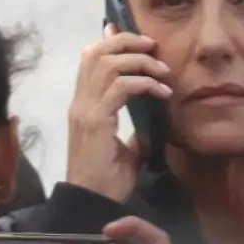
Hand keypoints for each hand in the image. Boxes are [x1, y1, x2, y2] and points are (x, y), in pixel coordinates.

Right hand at [66, 25, 171, 201]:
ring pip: (108, 64)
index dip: (112, 41)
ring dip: (140, 61)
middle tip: (153, 46)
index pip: (90, 58)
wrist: (93, 203)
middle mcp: (81, 102)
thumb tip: (151, 121)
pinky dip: (145, 84)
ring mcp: (86, 110)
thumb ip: (133, 130)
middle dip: (128, 42)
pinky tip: (162, 93)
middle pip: (98, 52)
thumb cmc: (107, 180)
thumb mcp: (124, 149)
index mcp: (84, 105)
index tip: (140, 40)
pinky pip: (121, 87)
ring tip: (163, 71)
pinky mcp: (96, 120)